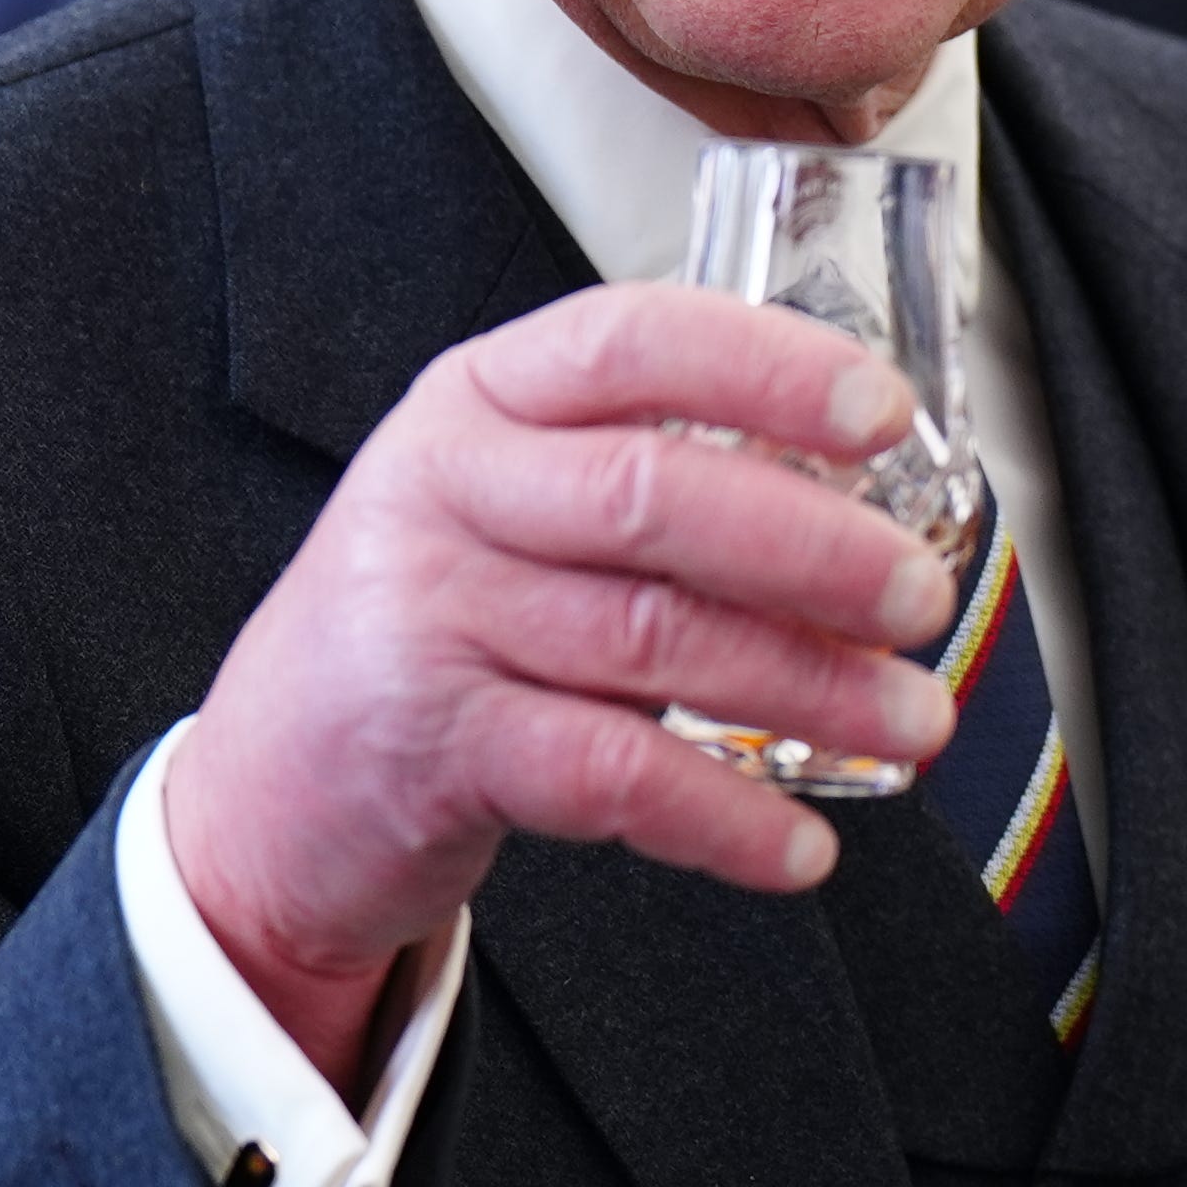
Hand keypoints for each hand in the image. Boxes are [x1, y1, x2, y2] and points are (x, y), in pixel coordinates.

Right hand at [164, 282, 959, 1078]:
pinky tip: (800, 845)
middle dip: (815, 548)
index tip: (886, 413)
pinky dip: (723, 817)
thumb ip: (653, 478)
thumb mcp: (513, 504)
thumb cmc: (440, 620)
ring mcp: (428, 617)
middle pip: (655, 495)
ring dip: (809, 688)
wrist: (265, 783)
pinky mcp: (432, 747)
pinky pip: (608, 775)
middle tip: (921, 598)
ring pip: (651, 639)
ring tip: (912, 720)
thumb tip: (875, 510)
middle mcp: (446, 488)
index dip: (770, 367)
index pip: (634, 341)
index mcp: (483, 398)